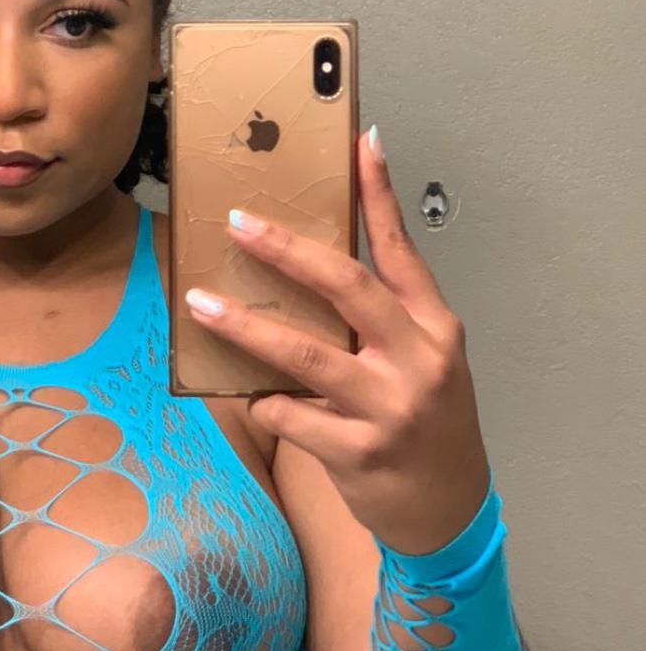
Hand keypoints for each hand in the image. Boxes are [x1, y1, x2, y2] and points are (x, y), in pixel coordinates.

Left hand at [183, 126, 491, 554]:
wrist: (450, 508)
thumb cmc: (429, 419)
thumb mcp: (424, 358)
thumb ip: (383, 318)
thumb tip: (308, 269)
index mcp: (434, 326)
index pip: (402, 247)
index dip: (379, 194)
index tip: (360, 143)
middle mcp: (418, 359)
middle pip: (347, 288)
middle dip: (287, 251)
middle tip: (239, 223)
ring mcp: (389, 407)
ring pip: (304, 354)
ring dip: (245, 326)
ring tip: (201, 302)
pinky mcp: (358, 452)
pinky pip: (289, 414)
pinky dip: (262, 399)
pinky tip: (250, 394)